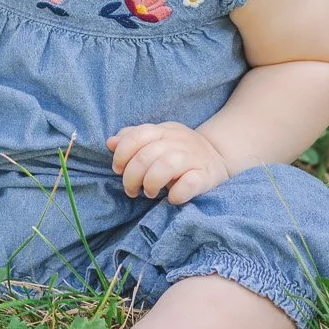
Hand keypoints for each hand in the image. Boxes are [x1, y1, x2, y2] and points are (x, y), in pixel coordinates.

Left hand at [106, 122, 230, 204]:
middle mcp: (178, 141)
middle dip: (132, 176)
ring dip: (151, 182)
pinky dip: (177, 193)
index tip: (117, 169)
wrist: (218, 155)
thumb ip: (133, 140)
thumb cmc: (179, 151)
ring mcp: (193, 157)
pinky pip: (190, 183)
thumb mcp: (157, 140)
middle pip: (147, 155)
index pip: (138, 135)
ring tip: (148, 193)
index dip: (122, 153)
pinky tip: (171, 198)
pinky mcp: (206, 176)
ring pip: (167, 165)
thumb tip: (110, 142)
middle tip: (131, 190)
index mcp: (164, 130)